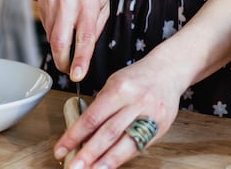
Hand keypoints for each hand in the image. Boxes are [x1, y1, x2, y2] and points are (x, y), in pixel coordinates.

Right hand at [29, 0, 108, 80]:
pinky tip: (63, 24)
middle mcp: (68, 2)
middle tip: (69, 70)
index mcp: (88, 2)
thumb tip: (86, 51)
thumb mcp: (103, 3)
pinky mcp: (41, 5)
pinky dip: (55, 34)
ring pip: (51, 38)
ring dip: (60, 48)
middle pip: (59, 42)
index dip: (80, 59)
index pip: (84, 36)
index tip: (77, 75)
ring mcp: (51, 3)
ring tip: (70, 40)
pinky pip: (47, 29)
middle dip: (62, 62)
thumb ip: (96, 27)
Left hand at [54, 58, 184, 168]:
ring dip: (106, 162)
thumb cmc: (138, 77)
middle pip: (108, 133)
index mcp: (120, 89)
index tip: (61, 149)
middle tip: (74, 167)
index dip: (74, 136)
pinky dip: (122, 157)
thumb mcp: (114, 84)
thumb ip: (100, 107)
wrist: (169, 70)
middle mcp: (137, 102)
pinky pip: (138, 146)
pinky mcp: (161, 127)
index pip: (92, 117)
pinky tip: (110, 165)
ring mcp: (151, 116)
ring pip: (126, 144)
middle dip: (89, 154)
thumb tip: (82, 135)